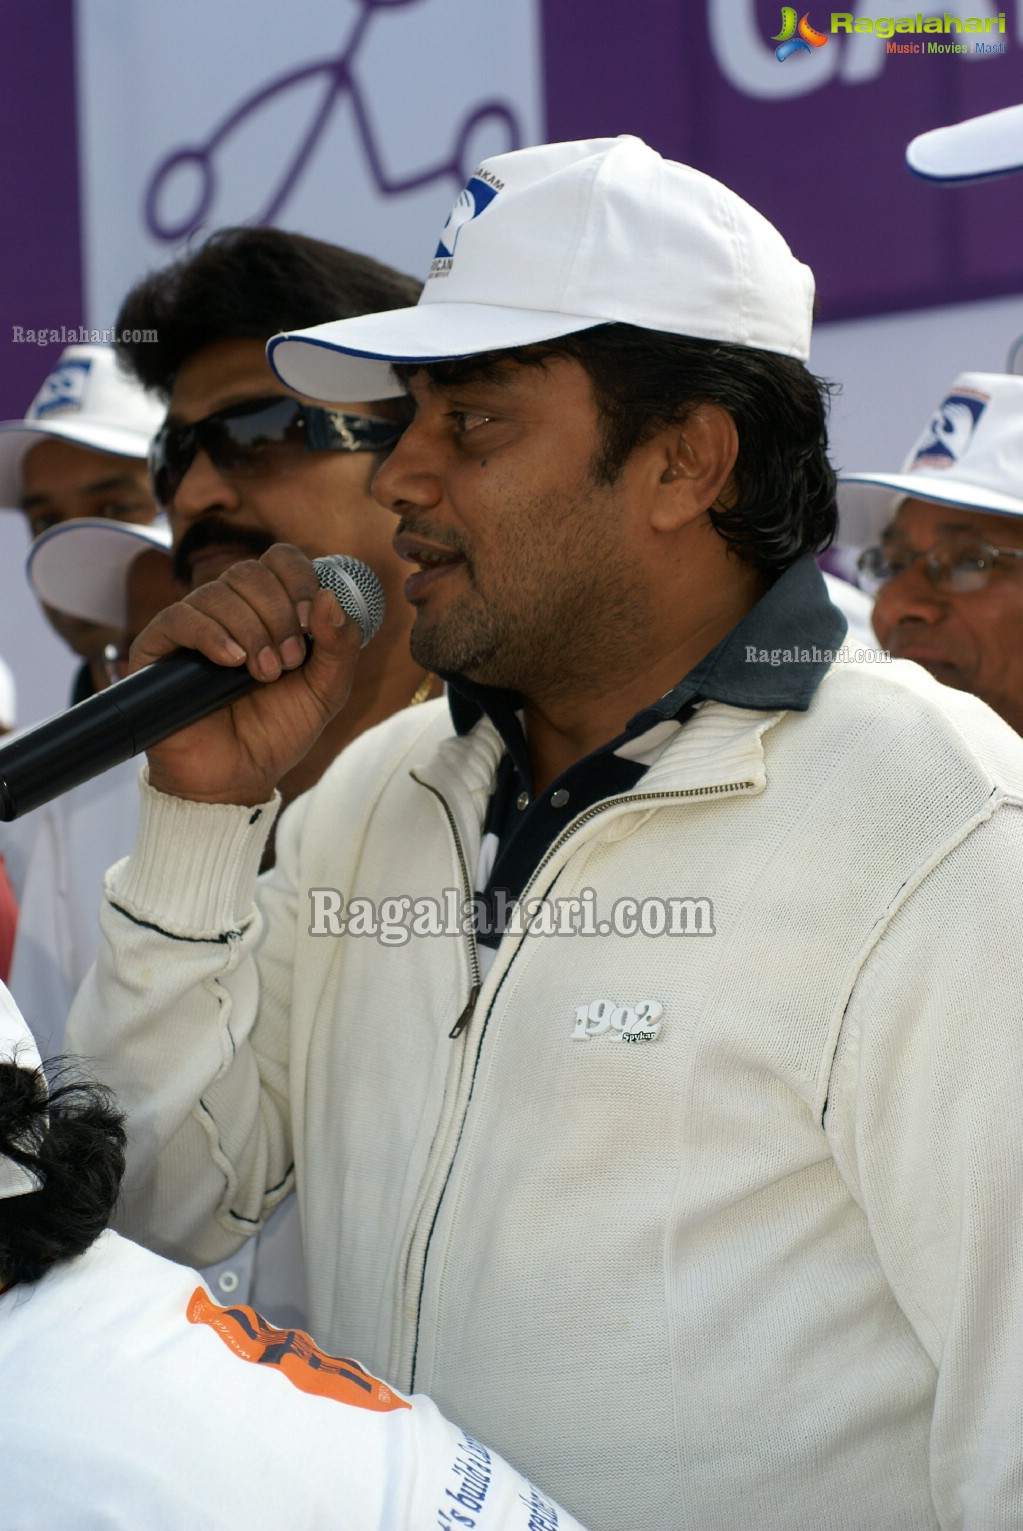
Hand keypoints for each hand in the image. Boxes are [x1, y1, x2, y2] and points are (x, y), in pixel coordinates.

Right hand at [127, 544, 360, 804]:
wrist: (236, 779)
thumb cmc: (277, 732)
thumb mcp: (326, 691)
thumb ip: (340, 646)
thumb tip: (331, 596)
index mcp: (269, 609)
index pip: (280, 560)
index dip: (298, 580)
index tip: (310, 622)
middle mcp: (229, 610)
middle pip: (250, 572)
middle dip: (278, 615)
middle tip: (288, 662)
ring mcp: (192, 627)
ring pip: (218, 593)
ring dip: (251, 630)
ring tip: (263, 674)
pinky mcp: (157, 649)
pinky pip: (179, 618)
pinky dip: (211, 634)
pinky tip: (231, 661)